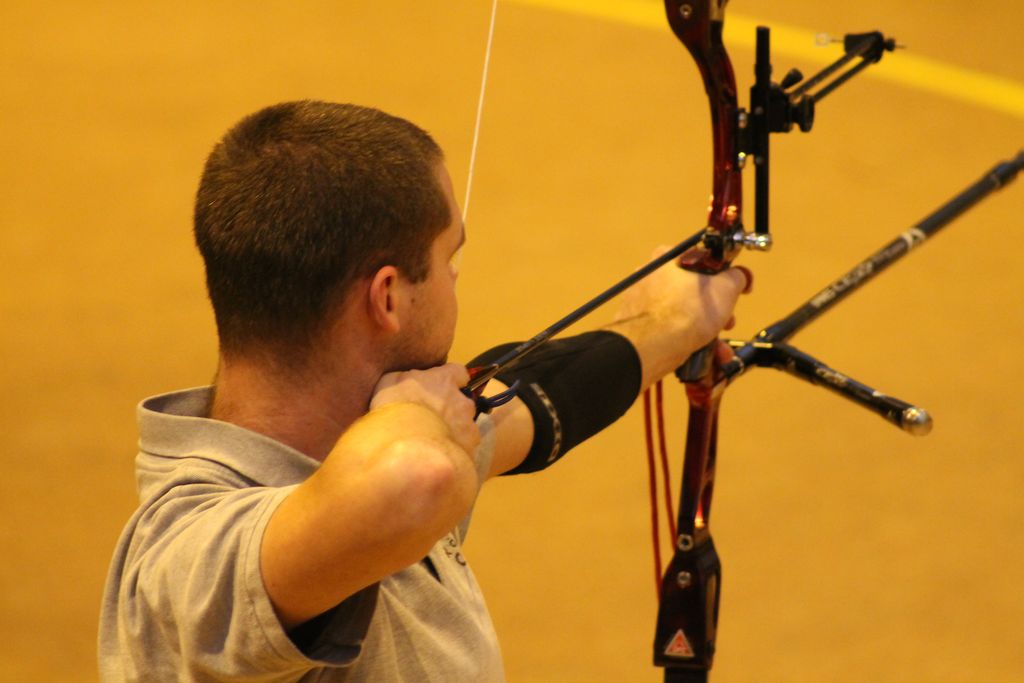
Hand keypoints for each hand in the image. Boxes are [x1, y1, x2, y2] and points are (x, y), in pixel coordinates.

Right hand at [370, 364, 480, 454]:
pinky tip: (440, 456)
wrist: (407, 449)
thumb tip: (409, 381)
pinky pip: (465, 447)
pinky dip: (455, 450)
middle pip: (463, 402)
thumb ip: (406, 379)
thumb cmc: (394, 411)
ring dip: (454, 431)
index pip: (459, 373)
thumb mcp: (390, 383)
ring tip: (434, 442)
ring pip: (465, 426)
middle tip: (432, 420)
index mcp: (444, 380)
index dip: (451, 380)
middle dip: (452, 409)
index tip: (442, 388)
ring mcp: (468, 425)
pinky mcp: (469, 448)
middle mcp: (461, 400)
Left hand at [611, 246, 750, 385]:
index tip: (734, 287)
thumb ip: (736, 278)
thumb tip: (739, 277)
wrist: (650, 349)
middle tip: (728, 321)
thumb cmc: (682, 313)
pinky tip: (705, 357)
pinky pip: (670, 333)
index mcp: (665, 259)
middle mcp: (648, 279)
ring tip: (720, 349)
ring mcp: (641, 305)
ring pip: (683, 316)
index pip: (700, 258)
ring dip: (707, 332)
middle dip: (716, 311)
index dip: (722, 274)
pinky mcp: (639, 329)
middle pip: (692, 292)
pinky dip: (688, 344)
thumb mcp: (725, 288)